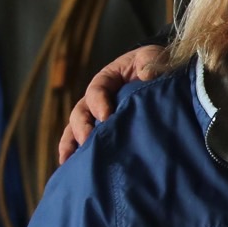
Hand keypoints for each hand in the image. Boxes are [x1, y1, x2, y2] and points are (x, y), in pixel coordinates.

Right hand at [56, 46, 162, 162]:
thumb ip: (149, 62)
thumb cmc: (154, 65)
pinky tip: (70, 168)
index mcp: (107, 80)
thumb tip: (147, 75)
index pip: (96, 90)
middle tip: (88, 140)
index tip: (106, 116)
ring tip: (67, 161)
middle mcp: (97, 99)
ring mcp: (96, 117)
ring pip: (76, 130)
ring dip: (71, 144)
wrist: (160, 79)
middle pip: (81, 112)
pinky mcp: (102, 132)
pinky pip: (82, 143)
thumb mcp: (153, 58)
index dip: (99, 102)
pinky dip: (74, 154)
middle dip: (82, 127)